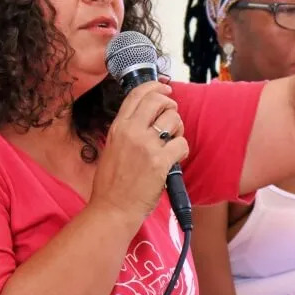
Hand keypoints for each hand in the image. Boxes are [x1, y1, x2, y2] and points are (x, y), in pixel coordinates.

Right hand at [90, 82, 188, 220]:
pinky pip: (182, 143)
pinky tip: (174, 159)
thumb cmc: (112, 183)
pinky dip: (182, 150)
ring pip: (174, 119)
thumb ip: (127, 129)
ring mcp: (146, 146)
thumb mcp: (112, 147)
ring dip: (178, 129)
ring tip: (171, 142)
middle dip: (170, 105)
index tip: (165, 88)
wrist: (112, 208)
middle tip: (172, 117)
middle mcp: (131, 132)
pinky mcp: (160, 161)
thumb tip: (148, 116)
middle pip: (158, 100)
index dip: (155, 86)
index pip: (137, 94)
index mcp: (118, 127)